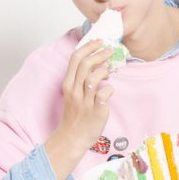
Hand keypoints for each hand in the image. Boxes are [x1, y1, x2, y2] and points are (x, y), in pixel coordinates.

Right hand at [45, 39, 113, 179]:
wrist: (73, 137)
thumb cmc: (76, 115)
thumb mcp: (74, 94)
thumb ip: (82, 79)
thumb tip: (99, 64)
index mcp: (68, 84)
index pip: (75, 58)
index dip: (88, 47)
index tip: (98, 42)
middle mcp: (75, 91)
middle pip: (85, 64)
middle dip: (99, 54)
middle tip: (110, 50)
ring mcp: (85, 101)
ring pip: (94, 77)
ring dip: (104, 70)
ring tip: (109, 71)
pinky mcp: (96, 111)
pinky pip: (105, 93)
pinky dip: (110, 89)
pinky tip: (110, 91)